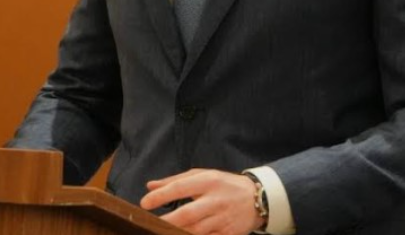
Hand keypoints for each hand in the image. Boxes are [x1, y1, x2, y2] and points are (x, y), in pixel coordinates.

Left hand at [139, 168, 262, 234]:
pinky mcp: (229, 234)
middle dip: (167, 220)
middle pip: (187, 214)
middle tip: (149, 224)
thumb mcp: (203, 175)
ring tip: (160, 232)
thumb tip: (150, 186)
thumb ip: (175, 180)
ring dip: (176, 232)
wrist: (259, 199)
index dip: (161, 196)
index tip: (144, 203)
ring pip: (195, 231)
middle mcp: (216, 200)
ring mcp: (223, 219)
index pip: (180, 188)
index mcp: (208, 181)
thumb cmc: (225, 184)